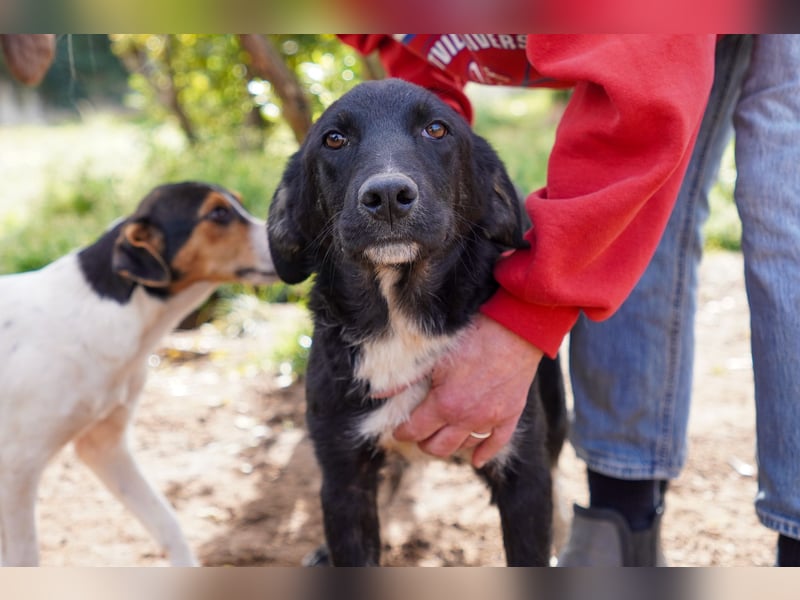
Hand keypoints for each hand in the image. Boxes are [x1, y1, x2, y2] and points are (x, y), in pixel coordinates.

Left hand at [393, 314, 542, 467]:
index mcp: (444, 404)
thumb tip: (377, 394)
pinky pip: (496, 443)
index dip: (402, 432)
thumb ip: (405, 379)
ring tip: (441, 436)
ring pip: (464, 446)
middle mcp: (467, 418)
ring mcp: (490, 419)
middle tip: (418, 432)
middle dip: (423, 442)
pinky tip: (476, 460)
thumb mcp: (434, 356)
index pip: (415, 431)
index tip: (398, 429)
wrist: (515, 329)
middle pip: (438, 447)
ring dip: (449, 445)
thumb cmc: (473, 337)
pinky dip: (484, 454)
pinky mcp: (510, 414)